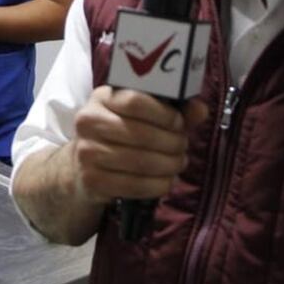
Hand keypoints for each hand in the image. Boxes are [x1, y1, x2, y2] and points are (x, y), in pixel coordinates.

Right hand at [70, 86, 207, 203]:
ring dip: (168, 166)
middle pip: (140, 133)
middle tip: (183, 148)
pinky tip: (166, 181)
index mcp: (102, 98)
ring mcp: (87, 152)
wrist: (82, 164)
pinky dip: (157, 185)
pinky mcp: (92, 180)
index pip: (135, 102)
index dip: (164, 114)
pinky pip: (133, 185)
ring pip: (139, 161)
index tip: (179, 124)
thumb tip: (200, 110)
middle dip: (171, 143)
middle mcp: (88, 122)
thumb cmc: (119, 133)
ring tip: (177, 164)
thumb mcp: (140, 115)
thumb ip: (171, 111)